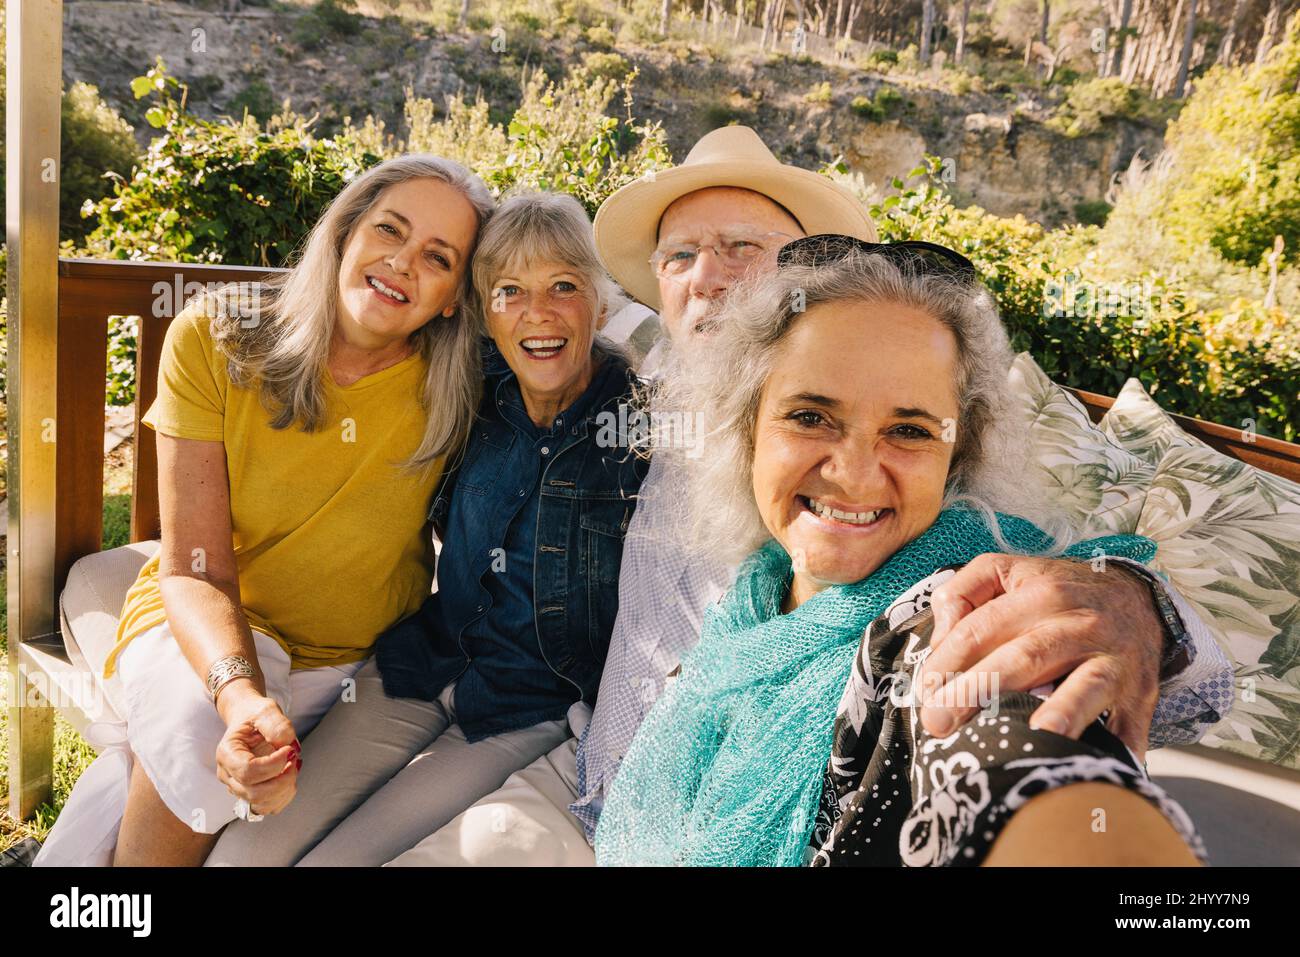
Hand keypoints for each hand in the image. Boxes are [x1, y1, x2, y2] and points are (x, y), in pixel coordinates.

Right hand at [214, 682, 301, 816]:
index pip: (248, 771)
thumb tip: (286, 744)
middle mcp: (228, 774)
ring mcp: (237, 787)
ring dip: (284, 789)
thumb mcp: (266, 710)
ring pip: (261, 804)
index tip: (289, 750)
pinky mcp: (250, 794)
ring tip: (293, 766)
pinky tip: (289, 777)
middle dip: (282, 780)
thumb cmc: (255, 716)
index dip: (274, 765)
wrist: (250, 721)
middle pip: (254, 793)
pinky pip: (267, 808)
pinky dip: (284, 797)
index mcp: (226, 753)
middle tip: (295, 759)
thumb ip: (277, 725)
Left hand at [918, 554, 1163, 758]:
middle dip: (977, 692)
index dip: (945, 662)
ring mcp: (1113, 660)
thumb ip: (962, 592)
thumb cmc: (1057, 591)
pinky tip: (1099, 762)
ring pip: (1083, 687)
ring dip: (1060, 714)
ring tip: (1033, 737)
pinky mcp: (1140, 693)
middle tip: (938, 722)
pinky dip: (1117, 744)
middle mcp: (1078, 625)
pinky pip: (1128, 722)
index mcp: (1040, 594)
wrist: (1138, 599)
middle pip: (1023, 659)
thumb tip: (941, 636)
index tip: (924, 693)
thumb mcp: (1007, 571)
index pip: (979, 630)